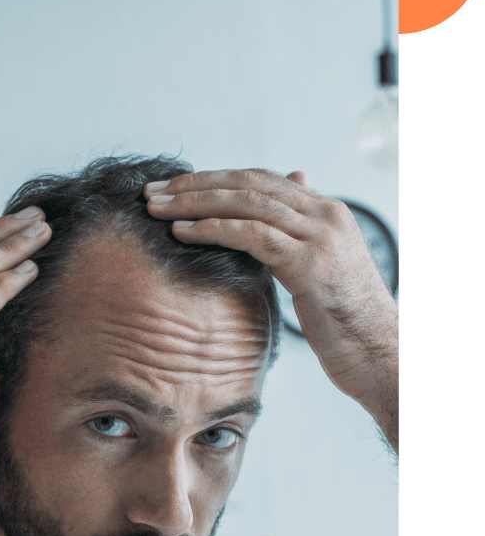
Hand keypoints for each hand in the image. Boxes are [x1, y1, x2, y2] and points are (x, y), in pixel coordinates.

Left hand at [144, 168, 397, 452]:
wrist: (381, 355)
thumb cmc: (347, 324)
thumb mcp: (320, 274)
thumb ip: (296, 243)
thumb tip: (272, 226)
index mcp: (326, 212)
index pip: (260, 180)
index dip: (214, 180)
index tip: (174, 188)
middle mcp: (325, 214)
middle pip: (248, 183)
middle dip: (195, 185)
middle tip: (152, 190)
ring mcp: (320, 235)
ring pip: (246, 202)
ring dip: (194, 202)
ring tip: (156, 208)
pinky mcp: (311, 262)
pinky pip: (252, 234)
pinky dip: (212, 229)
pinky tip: (181, 233)